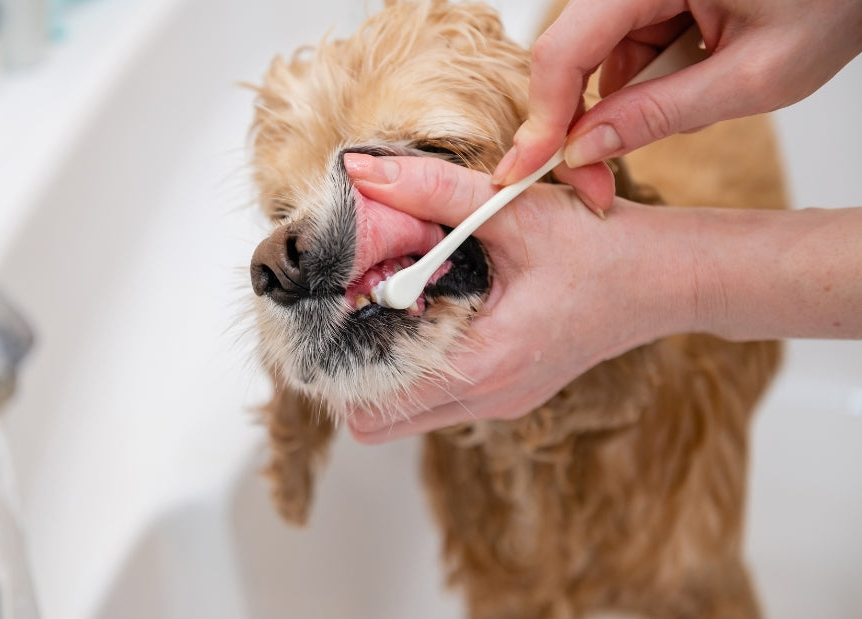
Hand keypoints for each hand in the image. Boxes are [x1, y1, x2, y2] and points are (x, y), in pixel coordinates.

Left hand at [342, 153, 690, 442]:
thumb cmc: (600, 246)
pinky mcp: (509, 392)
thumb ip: (432, 190)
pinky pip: (441, 397)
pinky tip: (439, 307)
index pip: (370, 402)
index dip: (339, 355)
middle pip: (377, 421)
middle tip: (360, 305)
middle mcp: (487, 399)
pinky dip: (422, 362)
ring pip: (406, 413)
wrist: (668, 279)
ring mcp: (500, 402)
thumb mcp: (514, 211)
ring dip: (386, 365)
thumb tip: (360, 172)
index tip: (340, 304)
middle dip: (352, 368)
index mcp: (484, 366)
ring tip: (400, 303)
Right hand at [494, 0, 861, 198]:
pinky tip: (696, 74)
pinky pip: (625, 47)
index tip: (529, 171)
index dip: (542, 118)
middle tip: (598, 181)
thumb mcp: (755, 76)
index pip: (565, 51)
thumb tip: (584, 150)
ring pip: (599, 57)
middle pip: (571, 56)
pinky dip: (648, 78)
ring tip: (702, 93)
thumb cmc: (835, 2)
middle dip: (582, 121)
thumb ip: (661, 115)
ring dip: (628, 98)